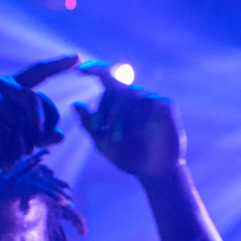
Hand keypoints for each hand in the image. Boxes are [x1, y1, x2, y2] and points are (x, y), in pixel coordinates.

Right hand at [0, 56, 76, 168]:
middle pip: (35, 102)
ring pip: (18, 121)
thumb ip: (35, 135)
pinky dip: (2, 150)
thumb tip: (62, 135)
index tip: (78, 58)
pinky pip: (2, 129)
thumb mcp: (12, 140)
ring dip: (16, 148)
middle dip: (37, 131)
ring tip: (6, 161)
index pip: (38, 72)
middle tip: (28, 152)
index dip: (58, 64)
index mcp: (10, 87)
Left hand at [74, 62, 184, 177]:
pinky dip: (139, 118)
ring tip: (118, 137)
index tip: (78, 70)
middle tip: (100, 130)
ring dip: (120, 116)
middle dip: (105, 109)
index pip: (106, 78)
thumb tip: (75, 104)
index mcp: (119, 101)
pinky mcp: (165, 106)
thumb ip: (89, 125)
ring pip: (132, 94)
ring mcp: (151, 99)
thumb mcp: (103, 142)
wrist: (152, 171)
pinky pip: (149, 103)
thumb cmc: (128, 155)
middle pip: (117, 89)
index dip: (94, 69)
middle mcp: (135, 96)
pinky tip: (139, 132)